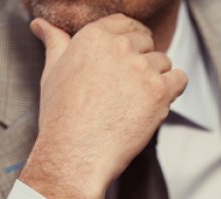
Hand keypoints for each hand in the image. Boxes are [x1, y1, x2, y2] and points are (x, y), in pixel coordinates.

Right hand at [19, 15, 187, 198]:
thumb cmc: (62, 117)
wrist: (76, 153)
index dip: (131, 38)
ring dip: (156, 79)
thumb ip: (55, 43)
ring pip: (163, 63)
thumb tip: (41, 24)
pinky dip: (173, 90)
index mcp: (94, 37)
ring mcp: (142, 69)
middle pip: (146, 43)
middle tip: (127, 89)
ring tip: (135, 103)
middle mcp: (120, 47)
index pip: (125, 23)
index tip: (131, 54)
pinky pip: (180, 80)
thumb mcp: (52, 72)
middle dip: (141, 61)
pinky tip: (156, 105)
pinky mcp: (159, 91)